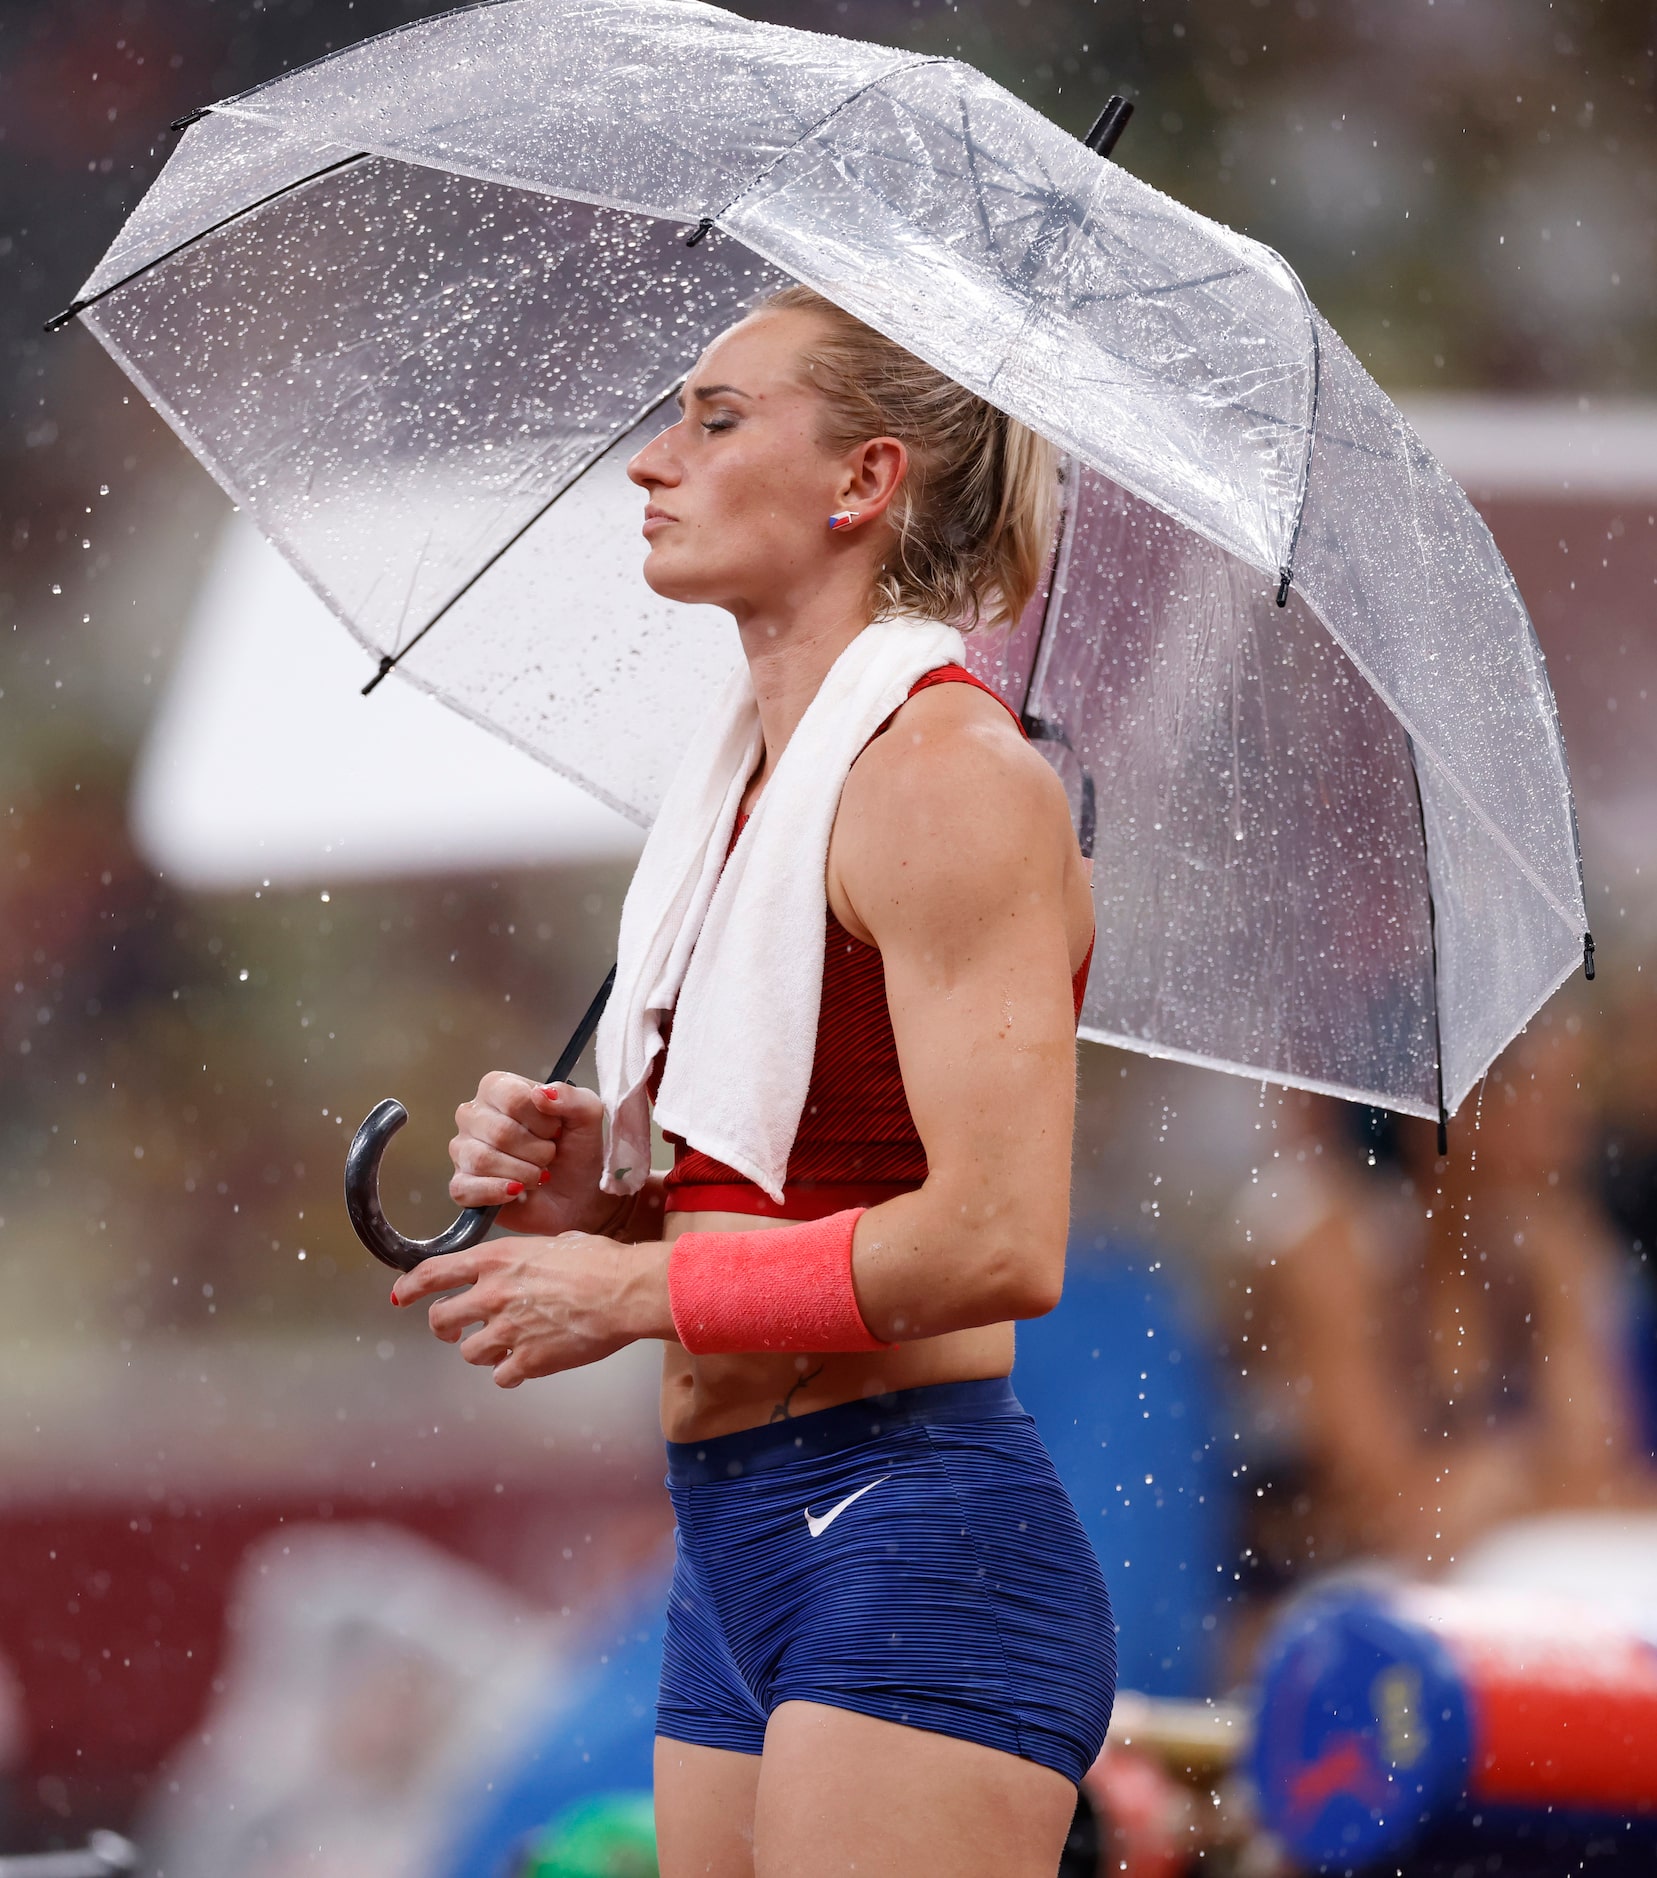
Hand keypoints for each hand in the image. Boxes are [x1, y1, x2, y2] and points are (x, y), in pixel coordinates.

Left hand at [389, 1232, 670, 1388]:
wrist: (625, 1292)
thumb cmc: (600, 1261)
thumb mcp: (553, 1243)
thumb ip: (525, 1258)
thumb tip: (527, 1266)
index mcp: (495, 1260)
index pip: (433, 1273)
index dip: (411, 1287)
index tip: (402, 1295)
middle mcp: (492, 1295)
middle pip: (441, 1319)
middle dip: (444, 1327)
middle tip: (455, 1330)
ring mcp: (507, 1331)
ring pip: (468, 1353)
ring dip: (483, 1350)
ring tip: (505, 1345)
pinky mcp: (527, 1361)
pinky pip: (501, 1377)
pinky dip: (510, 1372)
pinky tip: (526, 1363)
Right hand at [449, 1072, 617, 1235]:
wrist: (579, 1196)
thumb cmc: (577, 1150)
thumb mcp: (587, 1115)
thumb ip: (571, 1097)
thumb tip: (540, 1094)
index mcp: (498, 1088)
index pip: (511, 1097)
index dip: (541, 1120)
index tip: (556, 1131)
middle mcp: (473, 1115)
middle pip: (499, 1131)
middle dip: (537, 1151)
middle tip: (550, 1156)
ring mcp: (463, 1150)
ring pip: (482, 1160)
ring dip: (523, 1173)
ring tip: (539, 1175)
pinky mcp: (461, 1185)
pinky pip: (464, 1188)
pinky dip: (496, 1192)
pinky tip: (516, 1192)